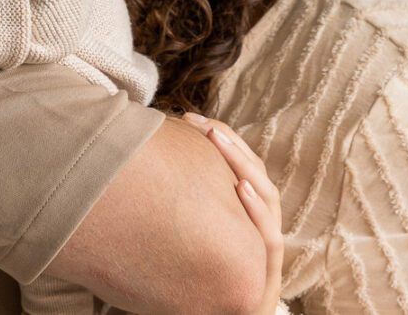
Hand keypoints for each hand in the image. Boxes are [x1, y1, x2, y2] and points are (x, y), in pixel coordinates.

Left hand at [183, 113, 284, 314]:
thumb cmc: (179, 290)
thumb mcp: (175, 241)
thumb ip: (173, 208)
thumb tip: (139, 160)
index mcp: (239, 221)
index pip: (238, 169)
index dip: (220, 141)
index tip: (189, 118)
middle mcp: (256, 233)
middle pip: (254, 176)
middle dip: (230, 146)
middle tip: (201, 123)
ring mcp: (263, 257)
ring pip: (267, 199)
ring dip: (243, 166)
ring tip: (218, 141)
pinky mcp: (265, 285)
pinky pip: (268, 242)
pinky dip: (257, 212)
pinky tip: (241, 189)